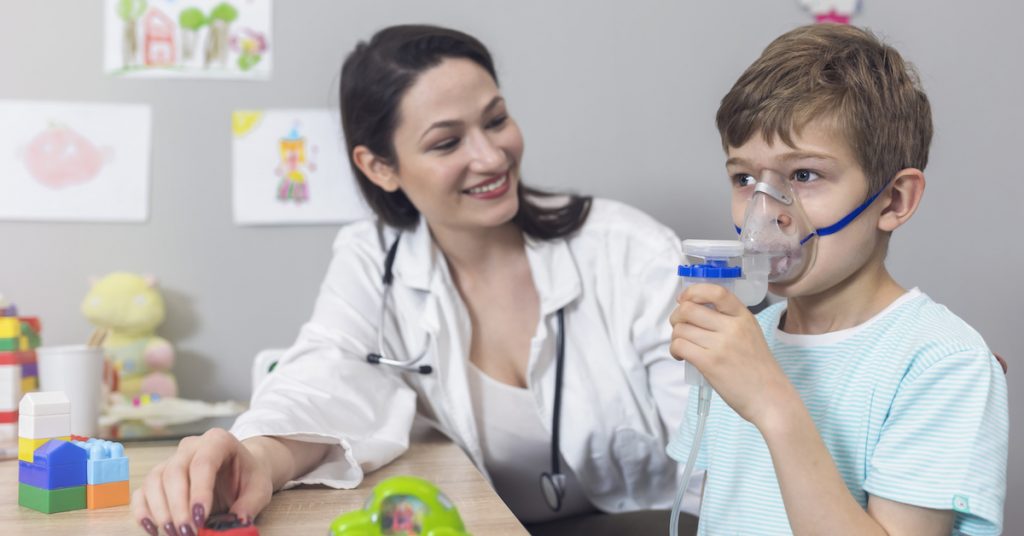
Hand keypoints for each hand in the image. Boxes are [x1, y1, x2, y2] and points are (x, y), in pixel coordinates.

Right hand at [131, 428, 272, 535]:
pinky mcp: (160, 476)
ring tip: (173, 533)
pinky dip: (143, 511)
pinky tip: (153, 529)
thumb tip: (237, 522)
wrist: (241, 470)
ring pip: (155, 480)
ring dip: (160, 510)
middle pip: (175, 471)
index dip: (199, 491)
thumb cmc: (249, 477)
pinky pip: (143, 490)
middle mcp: (191, 446)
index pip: (203, 463)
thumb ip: (249, 505)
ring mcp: (172, 459)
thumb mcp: (259, 489)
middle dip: (178, 506)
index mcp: (218, 441)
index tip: (200, 518)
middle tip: (186, 533)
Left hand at [669, 283, 797, 426]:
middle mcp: (732, 327)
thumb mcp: (751, 334)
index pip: (716, 291)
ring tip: (683, 346)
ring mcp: (721, 345)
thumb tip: (694, 312)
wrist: (770, 399)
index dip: (693, 291)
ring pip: (680, 329)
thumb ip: (729, 321)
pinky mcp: (710, 363)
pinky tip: (682, 356)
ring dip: (675, 337)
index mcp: (743, 317)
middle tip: (679, 328)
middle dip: (676, 317)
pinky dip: (674, 350)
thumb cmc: (758, 370)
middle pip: (688, 309)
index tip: (685, 300)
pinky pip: (679, 346)